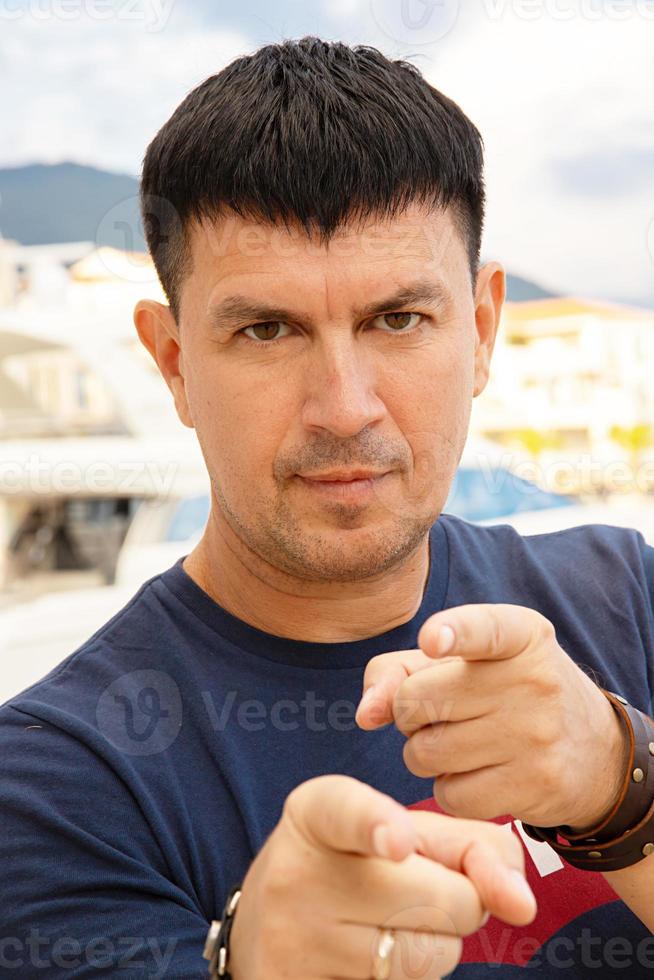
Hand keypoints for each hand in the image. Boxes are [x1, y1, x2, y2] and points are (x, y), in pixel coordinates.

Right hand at [228, 774, 536, 979]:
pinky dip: (408, 978)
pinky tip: (368, 959)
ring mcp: (294, 946)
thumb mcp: (398, 830)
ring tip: (387, 924)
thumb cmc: (356, 866)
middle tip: (415, 890)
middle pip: (442, 899)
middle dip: (458, 900)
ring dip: (436, 944)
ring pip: (432, 957)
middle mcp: (296, 874)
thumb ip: (471, 846)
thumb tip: (522, 903)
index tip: (399, 843)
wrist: (265, 928)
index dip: (381, 827)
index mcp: (316, 813)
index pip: (349, 814)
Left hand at [355, 603, 629, 830]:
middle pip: (417, 699)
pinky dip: (448, 788)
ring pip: (425, 752)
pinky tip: (475, 773)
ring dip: (424, 752)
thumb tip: (366, 716)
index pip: (482, 627)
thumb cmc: (506, 693)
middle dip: (408, 712)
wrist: (594, 752)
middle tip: (435, 713)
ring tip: (458, 741)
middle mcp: (531, 679)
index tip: (432, 640)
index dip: (452, 633)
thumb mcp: (467, 662)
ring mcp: (535, 735)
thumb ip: (400, 670)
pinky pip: (449, 794)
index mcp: (520, 635)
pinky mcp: (534, 785)